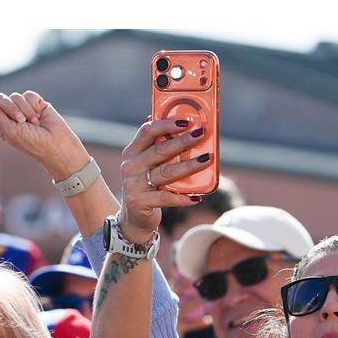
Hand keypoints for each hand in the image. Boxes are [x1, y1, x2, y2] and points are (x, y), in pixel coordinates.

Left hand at [0, 91, 84, 178]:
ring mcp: (22, 108)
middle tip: (21, 121)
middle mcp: (9, 114)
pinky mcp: (35, 103)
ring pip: (16, 96)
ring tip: (33, 123)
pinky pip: (29, 95)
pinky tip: (39, 116)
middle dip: (10, 108)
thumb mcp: (10, 131)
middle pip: (1, 98)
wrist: (55, 143)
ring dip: (25, 110)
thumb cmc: (31, 143)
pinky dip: (33, 106)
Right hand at [118, 117, 206, 241]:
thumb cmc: (147, 183)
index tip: (187, 121)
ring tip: (207, 159)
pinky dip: (183, 198)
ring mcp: (133, 185)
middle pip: (159, 150)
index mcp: (132, 152)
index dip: (167, 124)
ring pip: (166, 172)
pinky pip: (166, 198)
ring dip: (189, 166)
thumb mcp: (147, 163)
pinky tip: (197, 197)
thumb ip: (157, 145)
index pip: (147, 131)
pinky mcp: (140, 202)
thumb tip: (178, 121)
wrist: (134, 216)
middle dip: (183, 141)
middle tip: (201, 134)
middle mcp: (130, 166)